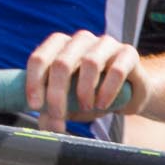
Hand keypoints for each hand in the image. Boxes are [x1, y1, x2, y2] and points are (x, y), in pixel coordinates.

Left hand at [23, 30, 147, 132]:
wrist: (130, 94)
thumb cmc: (92, 96)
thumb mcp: (69, 105)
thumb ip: (54, 113)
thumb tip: (45, 124)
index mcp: (60, 46)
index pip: (40, 58)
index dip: (34, 82)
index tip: (35, 106)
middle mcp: (81, 40)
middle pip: (62, 62)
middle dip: (57, 93)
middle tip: (59, 115)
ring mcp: (105, 44)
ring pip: (90, 63)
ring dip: (84, 91)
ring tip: (87, 108)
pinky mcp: (128, 53)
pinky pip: (116, 70)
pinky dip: (107, 90)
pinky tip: (103, 104)